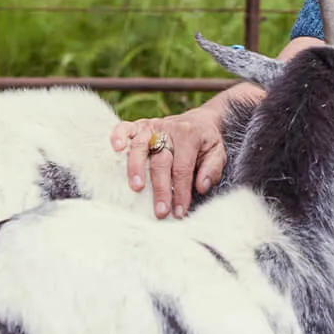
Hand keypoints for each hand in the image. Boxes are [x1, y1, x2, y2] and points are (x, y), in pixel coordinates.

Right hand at [111, 104, 228, 218]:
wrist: (197, 121)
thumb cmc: (205, 142)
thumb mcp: (217, 153)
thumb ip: (212, 169)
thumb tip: (201, 187)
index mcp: (190, 136)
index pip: (183, 168)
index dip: (180, 191)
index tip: (179, 211)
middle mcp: (169, 129)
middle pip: (161, 162)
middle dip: (161, 189)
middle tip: (160, 211)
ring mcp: (152, 126)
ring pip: (140, 146)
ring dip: (136, 168)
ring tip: (136, 188)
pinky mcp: (139, 125)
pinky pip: (125, 127)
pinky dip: (118, 136)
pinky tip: (116, 149)